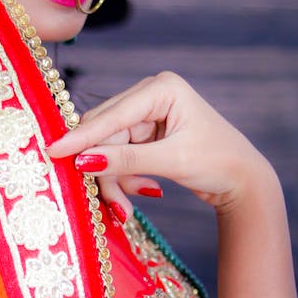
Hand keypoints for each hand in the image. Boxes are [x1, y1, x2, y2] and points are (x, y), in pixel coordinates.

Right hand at [48, 71, 270, 217]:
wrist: (243, 181)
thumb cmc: (218, 163)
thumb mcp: (172, 161)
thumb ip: (127, 160)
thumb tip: (84, 162)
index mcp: (162, 88)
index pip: (113, 115)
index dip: (82, 137)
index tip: (53, 151)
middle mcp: (150, 95)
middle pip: (106, 132)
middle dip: (104, 168)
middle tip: (107, 202)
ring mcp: (146, 114)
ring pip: (109, 148)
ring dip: (114, 179)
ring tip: (125, 208)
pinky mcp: (144, 133)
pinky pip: (119, 155)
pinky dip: (124, 177)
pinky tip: (141, 192)